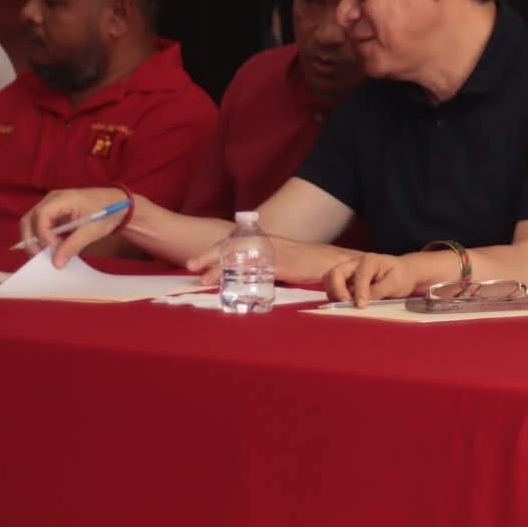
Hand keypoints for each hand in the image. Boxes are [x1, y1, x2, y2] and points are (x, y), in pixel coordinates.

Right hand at [19, 187, 127, 265]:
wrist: (119, 204)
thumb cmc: (107, 212)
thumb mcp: (91, 231)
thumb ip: (72, 246)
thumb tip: (56, 263)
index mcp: (62, 198)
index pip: (41, 215)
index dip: (43, 234)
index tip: (53, 248)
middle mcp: (52, 200)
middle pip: (29, 219)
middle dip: (31, 239)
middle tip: (39, 257)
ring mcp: (52, 206)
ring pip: (32, 223)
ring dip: (34, 240)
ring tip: (44, 254)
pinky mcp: (55, 214)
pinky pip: (41, 226)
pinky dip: (42, 238)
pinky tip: (51, 249)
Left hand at [186, 235, 342, 289]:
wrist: (337, 261)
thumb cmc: (312, 263)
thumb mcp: (287, 259)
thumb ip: (268, 264)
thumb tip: (250, 275)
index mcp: (267, 241)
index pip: (235, 243)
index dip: (214, 251)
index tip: (195, 262)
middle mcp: (269, 243)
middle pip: (233, 247)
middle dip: (210, 256)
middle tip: (190, 267)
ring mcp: (276, 253)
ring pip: (242, 258)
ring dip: (222, 269)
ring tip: (204, 280)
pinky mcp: (285, 265)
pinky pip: (259, 270)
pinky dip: (245, 277)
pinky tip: (234, 285)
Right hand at [321, 251, 432, 306]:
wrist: (404, 273)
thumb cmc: (401, 276)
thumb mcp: (395, 284)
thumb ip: (378, 291)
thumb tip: (362, 302)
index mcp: (369, 261)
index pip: (359, 276)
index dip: (359, 292)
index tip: (361, 305)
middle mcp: (355, 263)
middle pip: (335, 273)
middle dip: (337, 290)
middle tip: (347, 304)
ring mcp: (349, 271)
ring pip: (330, 279)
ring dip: (334, 293)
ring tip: (346, 304)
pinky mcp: (346, 280)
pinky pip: (333, 286)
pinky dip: (335, 295)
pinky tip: (345, 303)